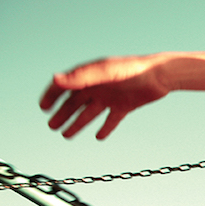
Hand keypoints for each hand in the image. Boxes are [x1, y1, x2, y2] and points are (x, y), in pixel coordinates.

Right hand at [40, 55, 169, 139]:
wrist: (160, 76)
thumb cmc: (132, 69)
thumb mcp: (104, 72)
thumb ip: (81, 77)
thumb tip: (56, 79)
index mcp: (89, 75)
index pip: (65, 86)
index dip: (52, 95)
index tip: (43, 108)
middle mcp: (98, 87)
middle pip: (75, 103)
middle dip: (62, 114)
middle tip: (52, 126)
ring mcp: (111, 97)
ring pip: (89, 113)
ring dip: (78, 123)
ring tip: (66, 135)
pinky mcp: (124, 106)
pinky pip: (111, 120)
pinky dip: (105, 128)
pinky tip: (98, 136)